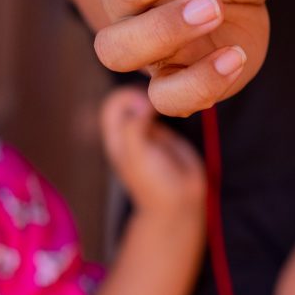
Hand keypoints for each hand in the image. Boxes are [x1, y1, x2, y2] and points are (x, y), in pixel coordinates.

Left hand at [100, 86, 205, 216]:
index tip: (147, 109)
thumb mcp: (137, 155)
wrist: (180, 201)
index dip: (128, 99)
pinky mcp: (168, 133)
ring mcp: (150, 131)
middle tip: (161, 102)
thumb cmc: (154, 182)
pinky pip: (166, 110)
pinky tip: (181, 110)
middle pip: (129, 98)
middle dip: (144, 92)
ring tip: (172, 103)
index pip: (113, 104)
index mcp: (117, 138)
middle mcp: (131, 132)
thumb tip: (144, 101)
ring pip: (148, 101)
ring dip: (159, 97)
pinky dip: (173, 104)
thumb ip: (134, 127)